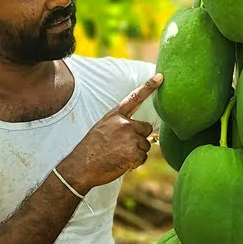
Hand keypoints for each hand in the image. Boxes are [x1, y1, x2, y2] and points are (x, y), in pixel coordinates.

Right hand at [59, 74, 162, 191]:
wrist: (81, 166)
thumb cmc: (91, 149)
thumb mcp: (102, 128)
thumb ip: (119, 124)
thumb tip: (138, 130)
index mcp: (115, 116)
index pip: (134, 98)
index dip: (149, 87)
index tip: (161, 77)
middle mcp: (124, 124)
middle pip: (146, 129)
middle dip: (140, 138)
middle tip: (123, 147)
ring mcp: (130, 138)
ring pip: (145, 145)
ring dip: (136, 152)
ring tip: (118, 155)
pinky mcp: (133, 153)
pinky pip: (143, 158)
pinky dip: (135, 163)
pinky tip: (121, 163)